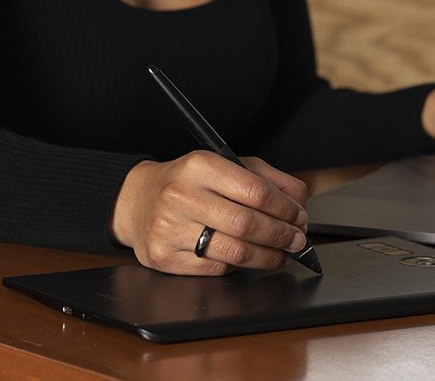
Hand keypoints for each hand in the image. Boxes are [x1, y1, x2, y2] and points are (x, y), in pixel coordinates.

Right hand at [111, 151, 309, 274]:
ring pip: (234, 252)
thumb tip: (299, 201)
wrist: (135, 201)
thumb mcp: (224, 165)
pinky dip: (240, 267)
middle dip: (281, 235)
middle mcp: (181, 195)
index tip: (299, 217)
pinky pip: (216, 269)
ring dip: (267, 256)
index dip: (286, 209)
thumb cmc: (186, 183)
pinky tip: (248, 259)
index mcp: (199, 165)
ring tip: (281, 253)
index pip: (256, 191)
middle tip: (297, 240)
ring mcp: (170, 228)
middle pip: (247, 224)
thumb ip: (266, 178)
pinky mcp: (164, 256)